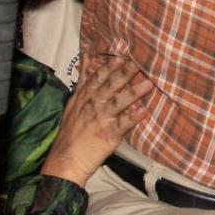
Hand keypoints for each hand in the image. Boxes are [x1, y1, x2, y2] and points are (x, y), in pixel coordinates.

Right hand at [42, 55, 152, 184]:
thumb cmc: (71, 133)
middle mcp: (92, 105)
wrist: (65, 160)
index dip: (110, 65)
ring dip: (134, 92)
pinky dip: (133, 118)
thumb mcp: (72, 104)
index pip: (97, 77)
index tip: (122, 54)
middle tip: (139, 61)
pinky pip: (122, 125)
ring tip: (149, 83)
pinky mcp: (107, 135)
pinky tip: (144, 112)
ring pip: (118, 102)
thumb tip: (86, 57)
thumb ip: (83, 81)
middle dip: (125, 72)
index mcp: (84, 98)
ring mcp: (100, 119)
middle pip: (110, 85)